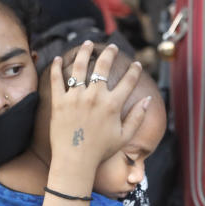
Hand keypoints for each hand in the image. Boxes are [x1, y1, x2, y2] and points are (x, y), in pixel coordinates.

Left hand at [48, 42, 149, 167]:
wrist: (75, 162)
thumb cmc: (100, 151)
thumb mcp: (124, 137)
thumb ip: (137, 117)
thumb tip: (147, 99)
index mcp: (113, 104)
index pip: (128, 80)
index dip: (135, 70)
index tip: (137, 64)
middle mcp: (95, 97)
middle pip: (103, 66)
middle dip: (110, 53)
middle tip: (112, 47)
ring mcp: (75, 98)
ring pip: (80, 66)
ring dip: (85, 51)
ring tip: (88, 44)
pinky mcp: (59, 102)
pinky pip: (56, 79)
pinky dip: (57, 67)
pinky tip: (59, 59)